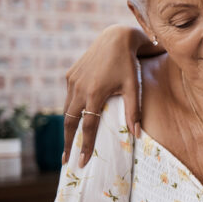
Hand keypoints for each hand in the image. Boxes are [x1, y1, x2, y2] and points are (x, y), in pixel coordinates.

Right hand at [63, 25, 144, 166]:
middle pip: (70, 122)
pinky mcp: (70, 75)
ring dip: (67, 127)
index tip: (83, 162)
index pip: (88, 127)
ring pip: (66, 109)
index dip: (85, 146)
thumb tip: (136, 135)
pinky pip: (69, 96)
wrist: (116, 39)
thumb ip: (134, 112)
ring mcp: (72, 81)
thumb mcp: (135, 87)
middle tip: (66, 161)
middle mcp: (79, 88)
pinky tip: (75, 119)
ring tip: (69, 144)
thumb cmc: (129, 64)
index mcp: (94, 93)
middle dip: (68, 143)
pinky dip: (71, 109)